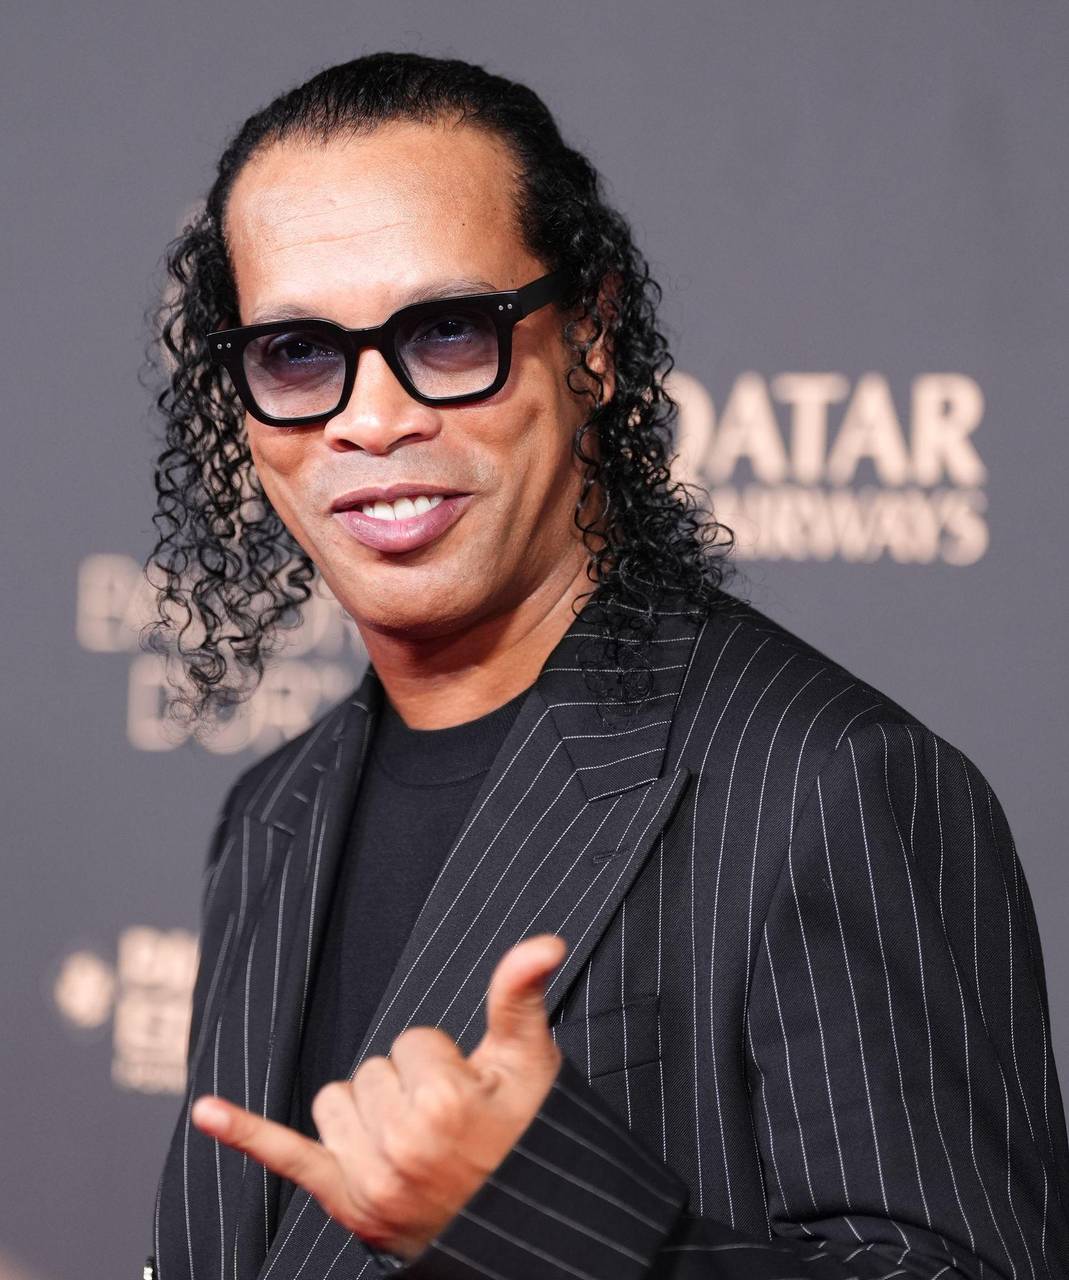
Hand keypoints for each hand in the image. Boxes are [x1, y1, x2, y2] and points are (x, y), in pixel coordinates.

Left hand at [190, 932, 567, 1259]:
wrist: (521, 1228)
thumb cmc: (529, 1140)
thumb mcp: (531, 1063)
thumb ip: (521, 995)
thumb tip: (542, 941)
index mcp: (446, 1100)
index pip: (414, 1041)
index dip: (443, 1061)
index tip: (470, 1095)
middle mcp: (402, 1143)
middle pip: (373, 1070)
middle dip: (408, 1087)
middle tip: (448, 1126)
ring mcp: (369, 1179)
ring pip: (336, 1101)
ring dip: (368, 1113)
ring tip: (414, 1144)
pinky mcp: (345, 1203)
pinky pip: (287, 1158)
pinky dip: (245, 1133)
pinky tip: (206, 1110)